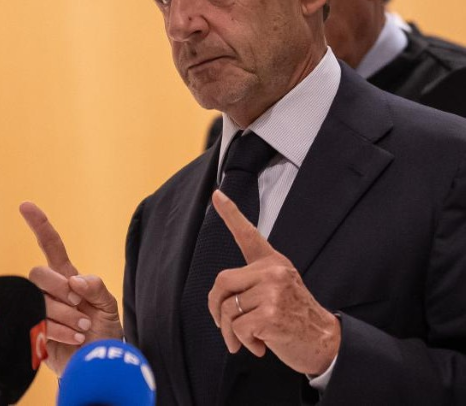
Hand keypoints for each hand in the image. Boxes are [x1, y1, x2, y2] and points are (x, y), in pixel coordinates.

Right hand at [20, 202, 122, 376]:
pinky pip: (36, 323)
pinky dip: (58, 331)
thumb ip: (97, 288)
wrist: (96, 364)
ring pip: (37, 299)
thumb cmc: (103, 332)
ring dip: (64, 315)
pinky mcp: (32, 331)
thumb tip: (75, 281)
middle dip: (59, 289)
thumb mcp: (109, 306)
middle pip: (38, 273)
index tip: (25, 205)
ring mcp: (39, 309)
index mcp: (68, 277)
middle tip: (79, 307)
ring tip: (82, 328)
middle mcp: (51, 290)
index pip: (52, 246)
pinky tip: (73, 338)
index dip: (40, 225)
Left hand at [208, 190, 339, 376]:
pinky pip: (237, 328)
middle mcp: (272, 271)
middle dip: (216, 307)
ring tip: (249, 339)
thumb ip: (252, 284)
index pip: (248, 234)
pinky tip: (260, 345)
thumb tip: (220, 299)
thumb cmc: (296, 317)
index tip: (217, 195)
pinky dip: (243, 342)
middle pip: (222, 282)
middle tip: (222, 325)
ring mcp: (272, 291)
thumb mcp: (279, 288)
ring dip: (230, 332)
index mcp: (273, 261)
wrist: (325, 341)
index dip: (230, 213)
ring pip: (227, 309)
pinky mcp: (270, 314)